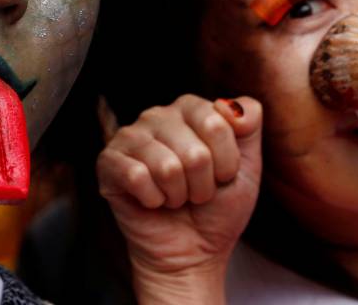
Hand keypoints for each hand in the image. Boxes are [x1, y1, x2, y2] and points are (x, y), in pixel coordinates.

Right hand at [96, 94, 262, 304]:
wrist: (193, 250)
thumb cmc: (218, 205)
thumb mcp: (248, 163)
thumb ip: (249, 122)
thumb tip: (230, 106)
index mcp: (189, 108)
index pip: (216, 123)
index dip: (227, 162)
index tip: (222, 176)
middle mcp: (157, 115)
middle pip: (195, 152)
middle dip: (203, 185)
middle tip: (196, 192)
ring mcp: (130, 137)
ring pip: (167, 167)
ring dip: (178, 196)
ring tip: (175, 197)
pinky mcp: (108, 162)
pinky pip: (137, 177)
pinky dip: (153, 201)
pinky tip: (152, 201)